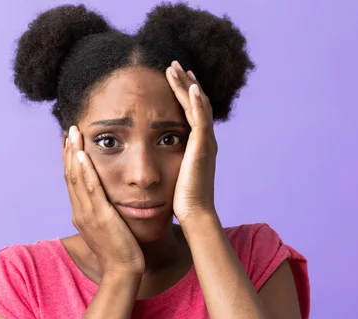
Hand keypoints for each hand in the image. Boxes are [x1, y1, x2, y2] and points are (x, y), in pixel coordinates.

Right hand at [63, 126, 144, 275]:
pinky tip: (83, 154)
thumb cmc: (122, 251)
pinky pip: (90, 189)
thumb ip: (106, 212)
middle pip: (70, 175)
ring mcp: (88, 214)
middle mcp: (80, 212)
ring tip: (73, 133)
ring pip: (76, 178)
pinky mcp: (100, 217)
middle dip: (68, 151)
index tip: (71, 141)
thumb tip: (109, 200)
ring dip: (73, 154)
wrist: (123, 272)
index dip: (70, 160)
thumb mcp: (110, 227)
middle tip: (69, 129)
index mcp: (82, 214)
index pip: (73, 181)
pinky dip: (85, 170)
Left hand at [166, 61, 217, 223]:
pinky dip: (196, 101)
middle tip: (174, 65)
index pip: (192, 112)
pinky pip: (200, 119)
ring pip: (198, 105)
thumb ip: (168, 160)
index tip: (174, 79)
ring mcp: (206, 142)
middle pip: (197, 103)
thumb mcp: (173, 173)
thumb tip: (152, 156)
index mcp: (198, 145)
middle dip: (186, 83)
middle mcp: (205, 140)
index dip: (184, 94)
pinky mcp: (203, 148)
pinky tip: (190, 87)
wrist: (195, 214)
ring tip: (175, 67)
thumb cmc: (181, 199)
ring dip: (186, 85)